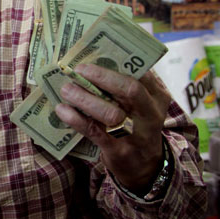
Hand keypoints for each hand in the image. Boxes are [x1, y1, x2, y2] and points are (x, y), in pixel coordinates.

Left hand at [53, 64, 169, 192]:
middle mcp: (150, 114)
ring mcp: (136, 134)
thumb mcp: (141, 105)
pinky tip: (62, 109)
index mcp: (157, 96)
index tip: (93, 50)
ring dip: (85, 98)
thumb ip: (126, 85)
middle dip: (102, 76)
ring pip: (111, 112)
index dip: (117, 60)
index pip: (142, 71)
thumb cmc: (136, 124)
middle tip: (79, 69)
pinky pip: (95, 132)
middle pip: (130, 89)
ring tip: (66, 88)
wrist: (145, 167)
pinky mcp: (119, 150)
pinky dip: (76, 119)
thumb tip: (93, 58)